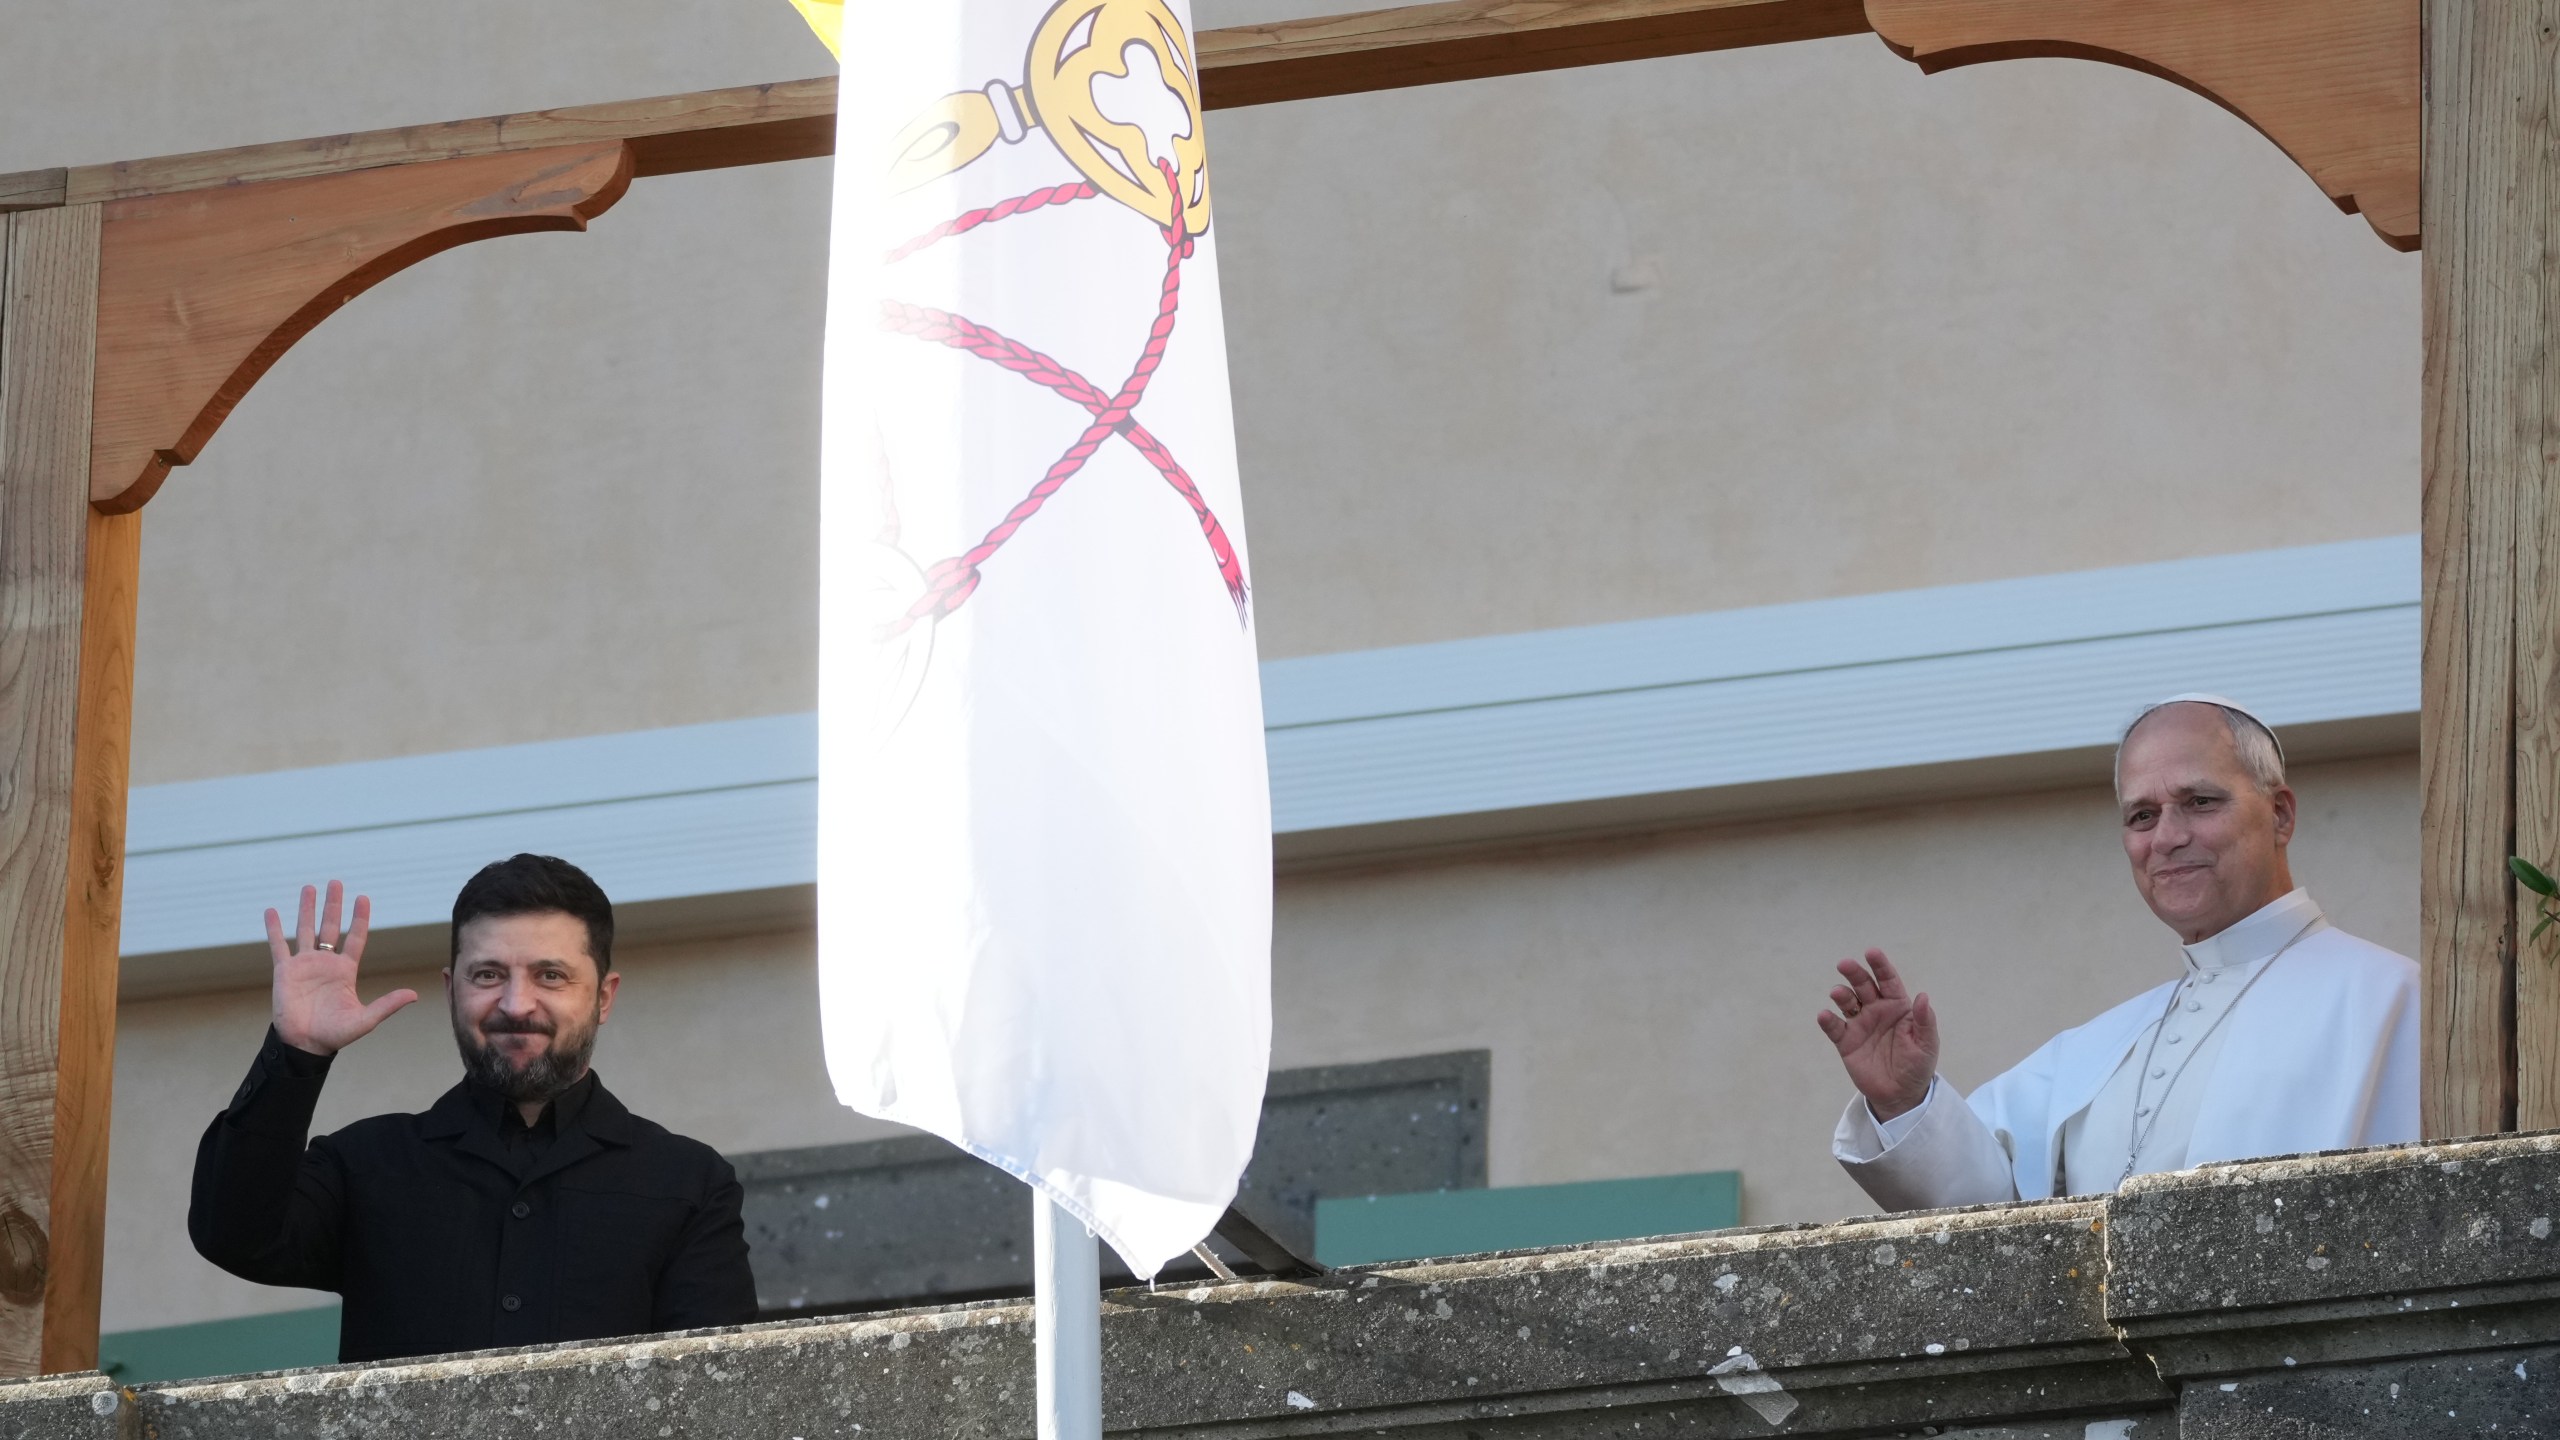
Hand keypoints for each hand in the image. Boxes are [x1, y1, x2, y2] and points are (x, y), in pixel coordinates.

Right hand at [268, 880, 417, 1056]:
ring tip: (309, 887)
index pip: (355, 937)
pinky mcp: (284, 971)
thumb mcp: (365, 1019)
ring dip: (307, 909)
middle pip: (331, 926)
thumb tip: (413, 995)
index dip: (360, 918)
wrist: (305, 1044)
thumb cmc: (335, 1034)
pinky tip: (271, 911)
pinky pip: (279, 946)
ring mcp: (304, 965)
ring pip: (306, 930)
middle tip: (336, 882)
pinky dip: (275, 929)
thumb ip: (387, 1005)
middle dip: (333, 905)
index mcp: (345, 970)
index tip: (363, 898)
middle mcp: (326, 963)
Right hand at [1815, 948, 1937, 1121]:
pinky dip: (1827, 1020)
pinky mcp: (1846, 1042)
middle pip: (1863, 985)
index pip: (1888, 980)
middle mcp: (1876, 1010)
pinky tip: (1825, 1016)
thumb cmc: (1917, 1066)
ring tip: (1838, 994)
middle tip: (1845, 964)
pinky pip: (1834, 1027)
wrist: (1901, 1094)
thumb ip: (1924, 1021)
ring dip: (1841, 995)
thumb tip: (1922, 996)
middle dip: (1854, 973)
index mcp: (1897, 1006)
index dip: (1880, 966)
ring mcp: (1859, 1024)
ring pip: (1847, 1002)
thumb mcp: (1926, 1044)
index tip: (1871, 952)